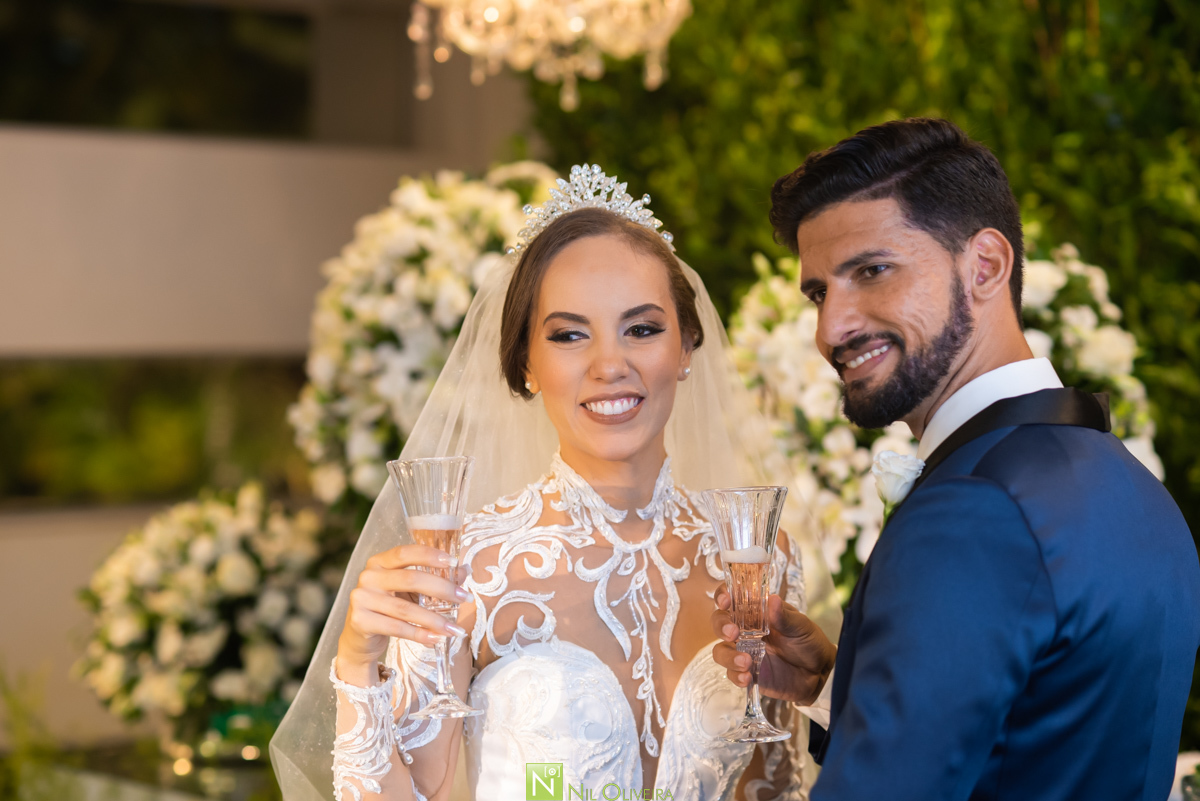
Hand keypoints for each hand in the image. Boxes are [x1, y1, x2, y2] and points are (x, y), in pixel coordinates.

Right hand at [336, 545, 472, 686]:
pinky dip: (419, 634)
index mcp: (379, 562)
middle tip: (464, 598)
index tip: (454, 562)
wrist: (360, 639)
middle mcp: (368, 577)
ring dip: (434, 619)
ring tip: (455, 628)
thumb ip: (432, 579)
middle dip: (442, 589)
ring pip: (405, 608)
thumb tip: (463, 571)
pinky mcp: (360, 621)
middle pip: (410, 579)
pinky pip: (397, 627)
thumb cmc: (388, 609)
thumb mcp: (409, 591)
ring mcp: (361, 599)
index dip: (430, 555)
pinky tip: (436, 638)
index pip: (405, 552)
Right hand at [711, 589, 835, 704]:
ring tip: (746, 662)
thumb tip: (772, 599)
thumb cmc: (809, 643)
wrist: (819, 674)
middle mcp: (746, 630)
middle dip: (721, 625)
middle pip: (719, 622)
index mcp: (757, 612)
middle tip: (733, 633)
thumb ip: (785, 617)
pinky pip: (731, 674)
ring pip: (720, 650)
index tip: (726, 601)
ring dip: (728, 656)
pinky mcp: (746, 672)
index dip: (723, 596)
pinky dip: (736, 675)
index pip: (733, 598)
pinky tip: (748, 677)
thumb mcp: (801, 627)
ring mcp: (744, 651)